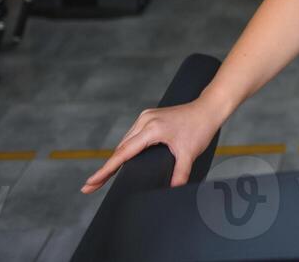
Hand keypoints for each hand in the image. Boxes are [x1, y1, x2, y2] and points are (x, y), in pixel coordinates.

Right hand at [80, 97, 225, 192]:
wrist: (208, 108)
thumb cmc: (200, 128)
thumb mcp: (190, 153)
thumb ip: (180, 173)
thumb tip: (173, 191)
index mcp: (151, 129)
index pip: (123, 154)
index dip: (106, 170)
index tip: (90, 183)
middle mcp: (144, 121)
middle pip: (120, 149)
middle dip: (106, 169)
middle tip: (89, 187)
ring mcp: (146, 117)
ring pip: (125, 142)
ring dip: (115, 159)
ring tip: (101, 178)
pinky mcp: (149, 117)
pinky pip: (132, 136)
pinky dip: (125, 149)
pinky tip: (120, 160)